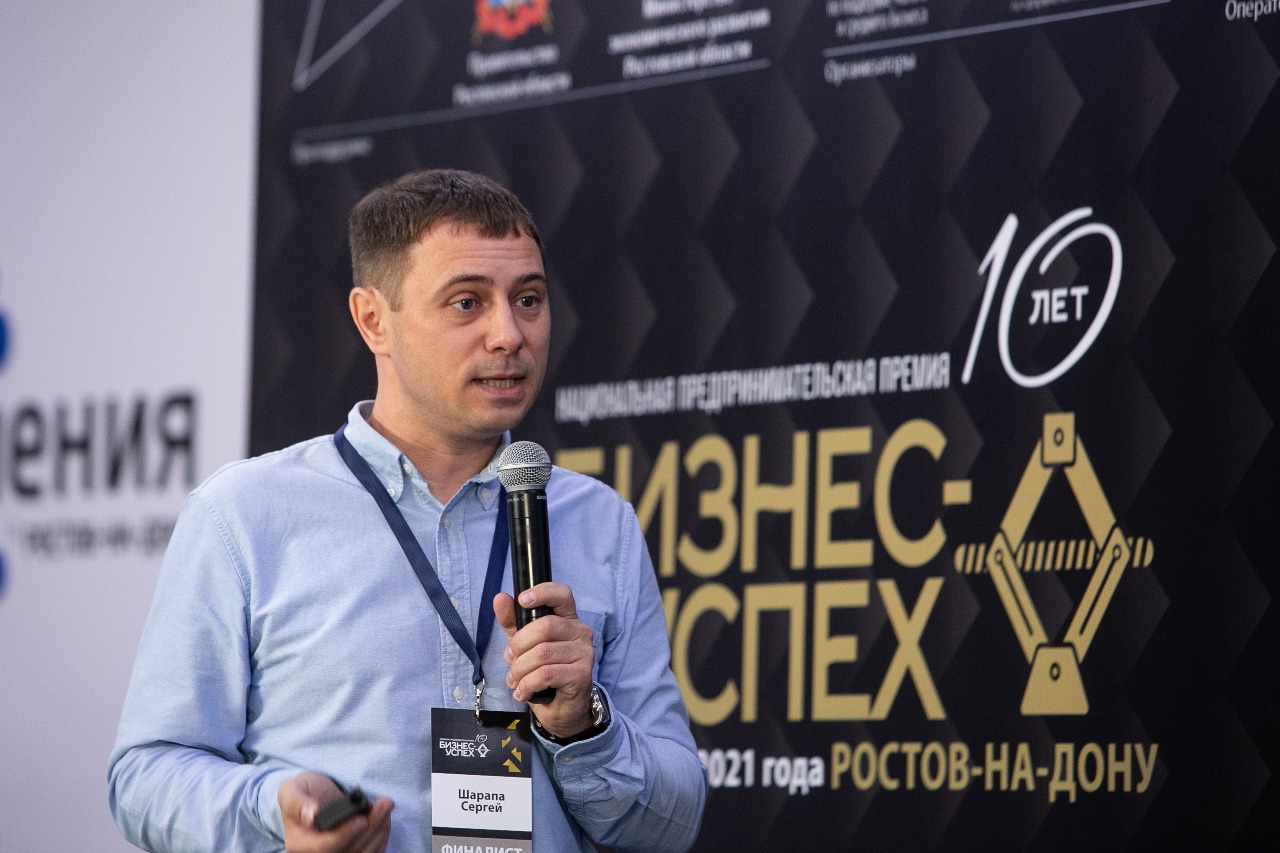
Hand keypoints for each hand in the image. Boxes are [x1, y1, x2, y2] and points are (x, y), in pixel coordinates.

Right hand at [279, 772, 393, 852]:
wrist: (315, 798)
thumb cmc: (303, 793)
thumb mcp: (292, 789)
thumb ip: (296, 801)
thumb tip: (311, 814)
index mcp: (299, 844)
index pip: (323, 849)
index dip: (344, 836)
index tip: (361, 818)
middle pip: (348, 852)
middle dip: (370, 830)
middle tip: (384, 805)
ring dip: (380, 832)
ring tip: (386, 808)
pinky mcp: (353, 851)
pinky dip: (381, 837)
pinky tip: (384, 819)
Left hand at [494, 583, 595, 737]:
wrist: (560, 709)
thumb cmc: (543, 672)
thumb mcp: (523, 645)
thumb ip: (512, 622)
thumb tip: (500, 598)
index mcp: (567, 619)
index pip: (562, 594)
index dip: (543, 592)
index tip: (522, 600)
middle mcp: (580, 632)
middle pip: (545, 626)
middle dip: (519, 645)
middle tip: (511, 660)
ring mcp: (584, 653)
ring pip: (542, 653)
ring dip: (520, 670)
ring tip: (515, 681)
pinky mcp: (582, 674)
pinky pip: (546, 674)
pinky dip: (527, 684)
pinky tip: (523, 692)